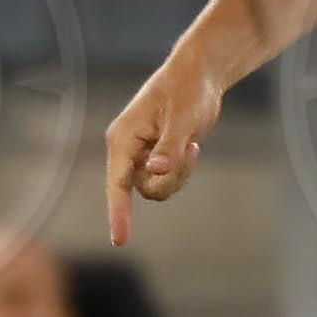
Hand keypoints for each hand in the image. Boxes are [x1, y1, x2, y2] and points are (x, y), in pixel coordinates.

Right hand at [103, 45, 225, 243]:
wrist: (198, 75)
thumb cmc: (188, 91)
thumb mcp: (183, 119)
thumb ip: (169, 148)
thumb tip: (155, 170)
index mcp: (123, 138)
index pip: (117, 184)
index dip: (118, 213)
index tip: (119, 240)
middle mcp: (126, 149)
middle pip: (143, 189)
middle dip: (171, 179)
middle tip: (191, 151)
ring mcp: (139, 154)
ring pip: (156, 187)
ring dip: (178, 175)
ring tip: (191, 145)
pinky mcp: (153, 155)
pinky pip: (165, 180)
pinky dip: (181, 171)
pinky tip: (190, 146)